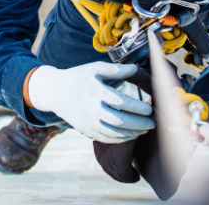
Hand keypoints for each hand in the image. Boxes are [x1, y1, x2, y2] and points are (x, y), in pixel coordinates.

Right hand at [27, 62, 154, 143]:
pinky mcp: (86, 130)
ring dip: (132, 133)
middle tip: (153, 123)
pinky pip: (105, 139)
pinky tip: (130, 135)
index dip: (138, 108)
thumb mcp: (95, 68)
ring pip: (114, 133)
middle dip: (139, 124)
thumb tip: (136, 68)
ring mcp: (88, 122)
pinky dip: (120, 139)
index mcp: (96, 92)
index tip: (150, 109)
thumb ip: (116, 70)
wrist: (55, 92)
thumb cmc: (78, 77)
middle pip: (120, 120)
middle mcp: (92, 109)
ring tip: (145, 129)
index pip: (121, 102)